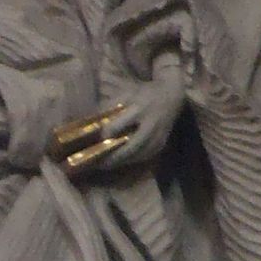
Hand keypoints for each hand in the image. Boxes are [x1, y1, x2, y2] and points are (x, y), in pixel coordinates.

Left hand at [94, 56, 184, 170]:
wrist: (170, 96)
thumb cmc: (142, 95)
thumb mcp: (124, 95)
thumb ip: (109, 108)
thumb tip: (90, 123)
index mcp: (139, 108)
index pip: (119, 125)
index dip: (106, 134)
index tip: (95, 140)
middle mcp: (150, 124)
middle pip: (131, 146)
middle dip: (114, 157)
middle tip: (98, 163)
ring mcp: (159, 136)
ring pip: (139, 154)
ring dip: (122, 162)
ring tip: (106, 165)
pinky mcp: (162, 143)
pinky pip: (146, 156)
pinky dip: (132, 160)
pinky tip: (121, 161)